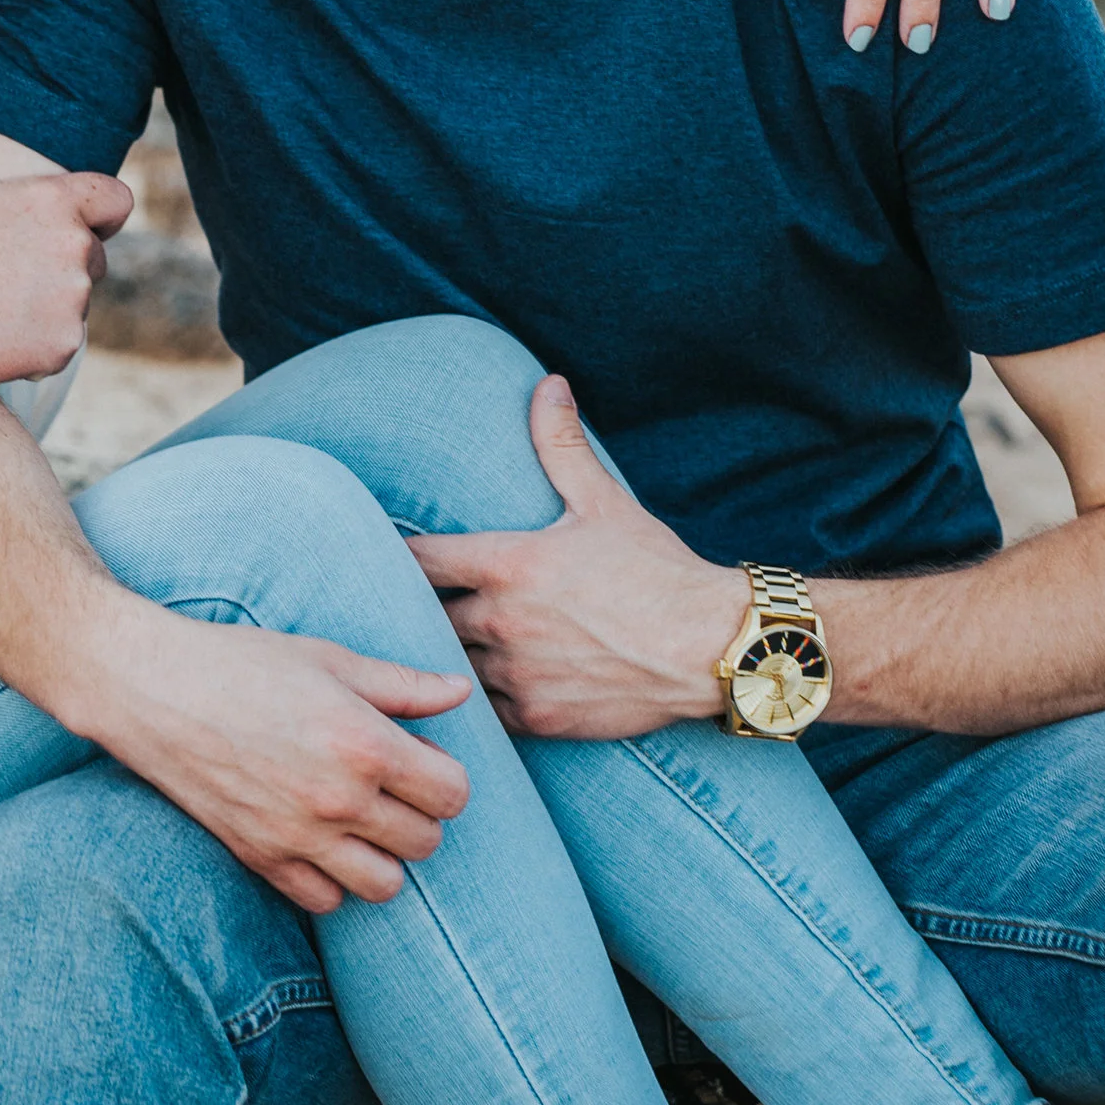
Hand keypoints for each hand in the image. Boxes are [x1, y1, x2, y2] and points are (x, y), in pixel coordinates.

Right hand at [0, 71, 131, 385]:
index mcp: (50, 201)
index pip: (115, 199)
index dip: (98, 212)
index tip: (74, 224)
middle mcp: (74, 246)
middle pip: (95, 255)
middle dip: (61, 263)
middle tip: (2, 274)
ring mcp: (72, 298)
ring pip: (77, 299)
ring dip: (49, 303)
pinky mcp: (64, 344)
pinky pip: (63, 340)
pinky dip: (38, 343)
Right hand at [86, 597, 474, 914]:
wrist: (154, 689)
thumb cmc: (243, 662)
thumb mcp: (330, 660)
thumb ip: (403, 685)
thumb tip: (460, 692)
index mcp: (365, 743)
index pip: (452, 794)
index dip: (443, 776)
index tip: (417, 758)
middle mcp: (339, 799)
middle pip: (426, 842)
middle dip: (418, 815)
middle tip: (388, 786)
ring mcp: (298, 836)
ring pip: (385, 885)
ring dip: (382, 856)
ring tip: (359, 821)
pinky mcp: (260, 858)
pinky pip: (325, 901)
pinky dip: (331, 880)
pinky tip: (318, 841)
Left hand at [409, 375, 740, 738]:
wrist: (710, 646)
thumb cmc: (657, 571)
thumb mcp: (604, 501)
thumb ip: (562, 445)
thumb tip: (548, 386)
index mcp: (508, 565)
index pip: (418, 561)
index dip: (400, 559)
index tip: (394, 556)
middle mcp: (502, 622)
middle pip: (428, 616)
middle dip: (426, 608)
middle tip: (423, 601)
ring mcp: (517, 675)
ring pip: (455, 664)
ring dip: (454, 653)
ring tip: (453, 642)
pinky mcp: (537, 718)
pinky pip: (486, 710)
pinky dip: (485, 696)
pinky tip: (493, 681)